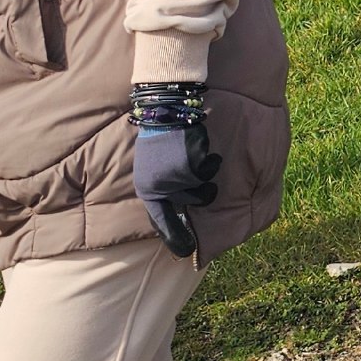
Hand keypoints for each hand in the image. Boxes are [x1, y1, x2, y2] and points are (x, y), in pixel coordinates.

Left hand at [135, 121, 223, 258]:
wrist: (166, 108)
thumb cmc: (161, 142)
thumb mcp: (154, 170)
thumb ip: (166, 193)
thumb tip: (186, 226)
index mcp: (148, 188)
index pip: (161, 219)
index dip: (174, 236)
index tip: (186, 251)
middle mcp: (160, 186)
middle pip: (193, 203)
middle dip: (204, 193)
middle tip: (199, 177)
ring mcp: (176, 176)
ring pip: (205, 189)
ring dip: (208, 177)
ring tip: (200, 159)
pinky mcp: (191, 163)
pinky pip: (210, 171)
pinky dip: (212, 162)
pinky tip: (204, 149)